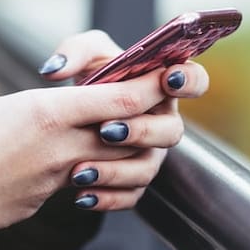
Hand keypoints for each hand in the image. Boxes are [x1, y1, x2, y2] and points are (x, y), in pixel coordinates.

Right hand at [0, 69, 177, 232]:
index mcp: (47, 112)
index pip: (122, 98)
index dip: (150, 86)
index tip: (163, 75)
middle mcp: (61, 147)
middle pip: (130, 134)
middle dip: (144, 121)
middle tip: (142, 108)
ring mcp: (55, 180)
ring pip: (113, 166)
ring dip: (121, 154)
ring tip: (110, 142)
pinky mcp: (42, 203)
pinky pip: (83, 189)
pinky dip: (90, 180)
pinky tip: (78, 173)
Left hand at [37, 30, 209, 210]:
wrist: (72, 117)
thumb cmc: (91, 77)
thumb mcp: (84, 56)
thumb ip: (74, 51)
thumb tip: (55, 70)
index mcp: (162, 86)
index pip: (194, 81)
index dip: (188, 80)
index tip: (167, 79)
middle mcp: (162, 122)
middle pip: (171, 131)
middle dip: (141, 131)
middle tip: (106, 129)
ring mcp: (151, 154)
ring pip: (147, 169)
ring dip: (115, 170)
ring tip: (80, 170)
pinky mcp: (133, 181)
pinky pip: (129, 196)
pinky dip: (105, 198)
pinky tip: (81, 195)